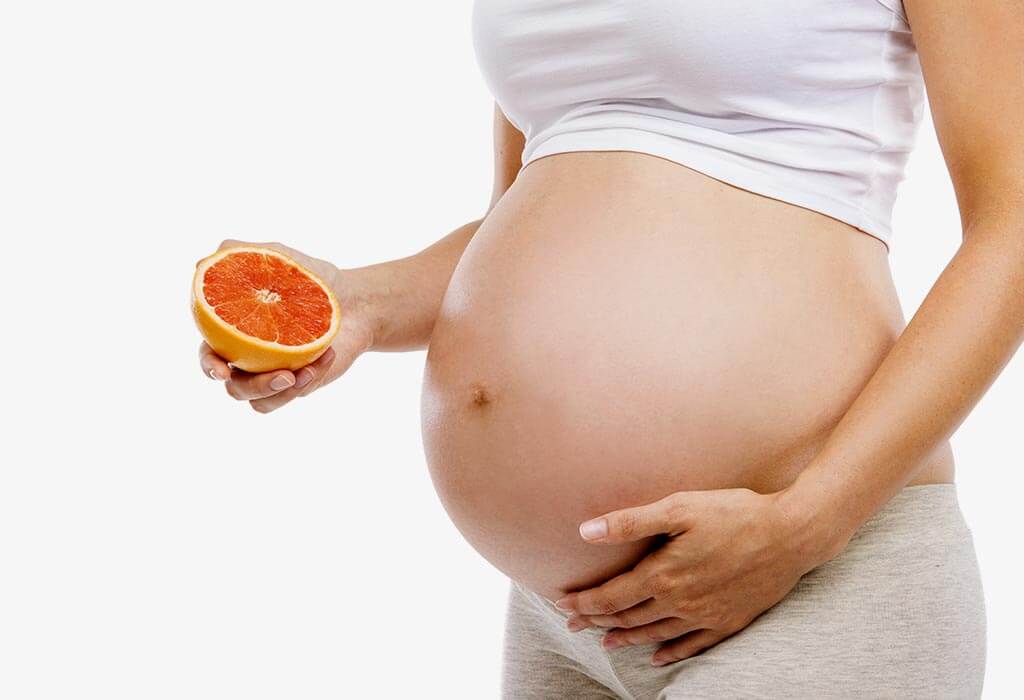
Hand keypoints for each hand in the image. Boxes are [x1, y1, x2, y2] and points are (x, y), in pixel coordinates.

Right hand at [198, 239, 375, 412]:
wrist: (355, 299)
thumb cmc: (311, 278)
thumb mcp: (278, 257)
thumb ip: (238, 254)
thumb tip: (199, 264)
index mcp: (234, 333)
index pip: (209, 355)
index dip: (210, 366)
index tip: (223, 369)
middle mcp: (249, 359)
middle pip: (234, 388)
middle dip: (252, 387)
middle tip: (281, 376)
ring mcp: (274, 375)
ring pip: (261, 402)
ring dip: (282, 392)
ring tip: (303, 371)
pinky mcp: (300, 384)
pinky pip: (296, 394)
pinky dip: (309, 380)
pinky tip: (327, 356)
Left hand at [554, 488, 839, 666]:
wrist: (791, 535)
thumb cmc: (734, 513)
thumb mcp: (679, 507)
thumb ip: (630, 522)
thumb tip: (585, 530)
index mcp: (663, 574)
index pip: (610, 596)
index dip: (583, 602)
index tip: (561, 604)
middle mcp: (680, 602)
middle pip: (628, 618)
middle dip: (596, 621)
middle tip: (573, 624)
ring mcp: (705, 616)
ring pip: (655, 634)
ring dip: (626, 638)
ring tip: (606, 640)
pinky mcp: (728, 621)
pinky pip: (692, 646)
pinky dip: (670, 652)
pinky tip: (659, 656)